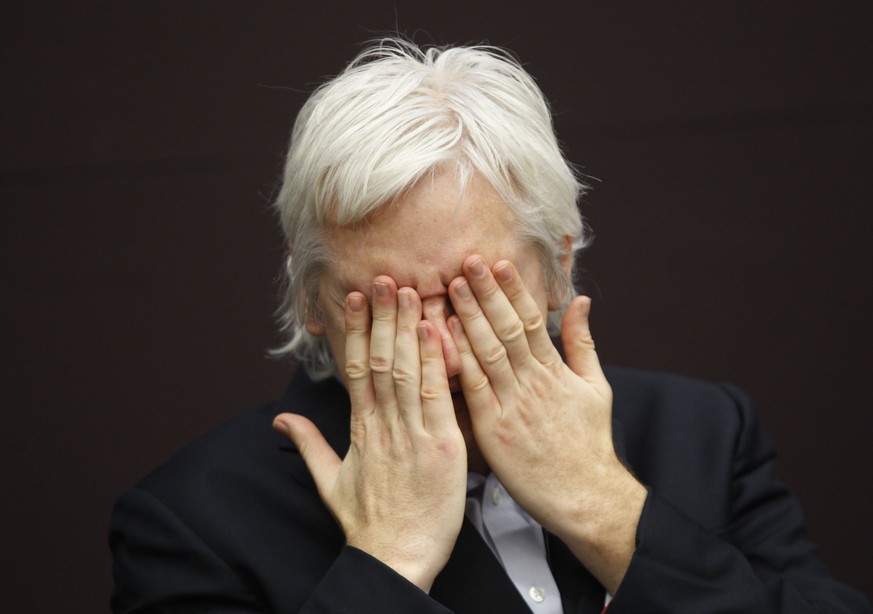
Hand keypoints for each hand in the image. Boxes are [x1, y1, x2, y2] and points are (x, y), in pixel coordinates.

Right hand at [273, 278, 466, 591]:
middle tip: (383, 278)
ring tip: (408, 291)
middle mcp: (384, 424)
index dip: (354, 331)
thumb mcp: (329, 482)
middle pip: (379, 360)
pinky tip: (435, 331)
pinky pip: (438, 396)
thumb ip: (308, 445)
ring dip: (406, 328)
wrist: (396, 559)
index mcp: (360, 429)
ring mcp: (413, 433)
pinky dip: (435, 362)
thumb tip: (279, 421)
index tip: (355, 299)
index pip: (354, 369)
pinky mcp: (443, 446)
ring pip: (406, 370)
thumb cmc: (368, 523)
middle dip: (381, 317)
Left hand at [447, 256, 646, 592]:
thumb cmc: (588, 442)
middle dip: (486, 293)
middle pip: (506, 328)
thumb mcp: (596, 387)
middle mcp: (533, 382)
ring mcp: (513, 405)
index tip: (498, 262)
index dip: (513, 289)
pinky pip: (474, 388)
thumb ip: (582, 342)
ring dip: (469, 317)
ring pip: (488, 352)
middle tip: (467, 261)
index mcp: (555, 370)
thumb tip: (580, 301)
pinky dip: (460, 360)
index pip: (530, 319)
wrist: (584, 494)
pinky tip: (443, 337)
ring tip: (452, 287)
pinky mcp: (494, 430)